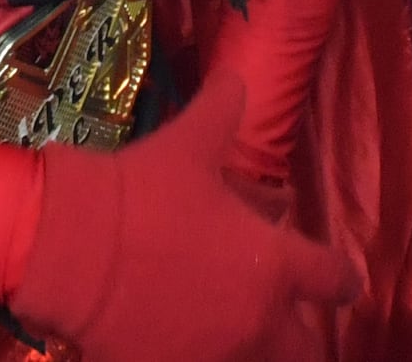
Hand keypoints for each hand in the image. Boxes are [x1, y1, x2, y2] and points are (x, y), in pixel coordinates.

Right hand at [15, 70, 357, 361]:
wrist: (70, 246)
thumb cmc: (142, 193)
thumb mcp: (187, 142)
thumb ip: (221, 109)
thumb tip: (235, 77)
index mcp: (275, 266)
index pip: (334, 279)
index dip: (340, 276)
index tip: (338, 277)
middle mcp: (259, 323)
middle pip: (307, 347)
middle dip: (301, 331)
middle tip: (281, 314)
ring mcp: (218, 357)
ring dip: (251, 343)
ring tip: (227, 325)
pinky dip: (198, 352)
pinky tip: (176, 335)